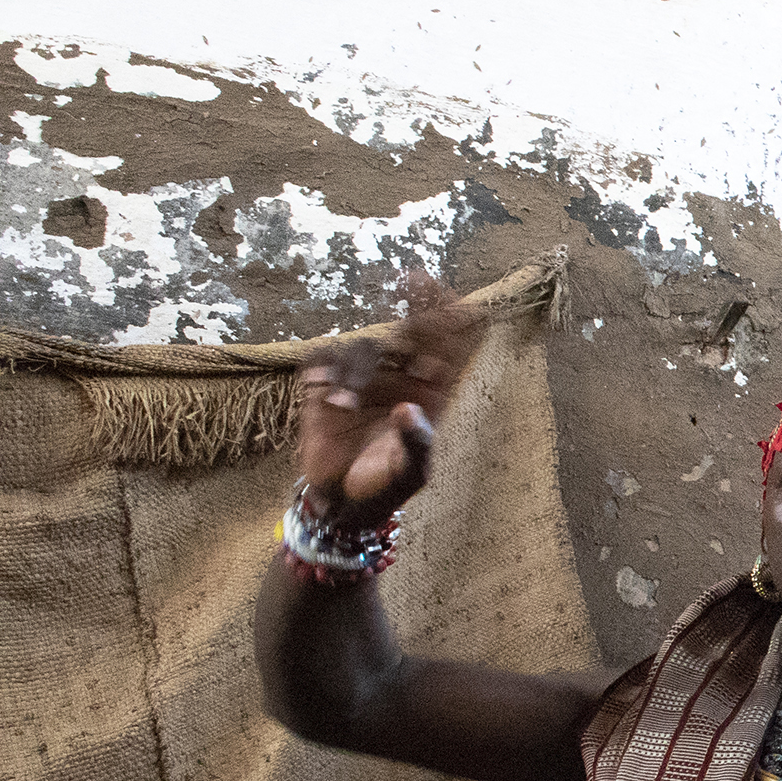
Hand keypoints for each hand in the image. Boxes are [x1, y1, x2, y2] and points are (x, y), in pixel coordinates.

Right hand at [294, 271, 485, 523]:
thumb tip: (408, 409)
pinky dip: (324, 375)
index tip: (457, 298)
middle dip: (416, 304)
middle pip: (413, 330)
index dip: (454, 321)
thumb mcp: (410, 473)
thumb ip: (416, 443)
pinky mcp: (326, 386)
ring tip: (342, 406)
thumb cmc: (386, 485)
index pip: (449, 350)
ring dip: (354, 372)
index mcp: (430, 395)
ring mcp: (363, 380)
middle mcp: (400, 379)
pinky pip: (324, 360)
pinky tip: (326, 398)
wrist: (342, 502)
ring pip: (364, 348)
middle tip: (413, 279)